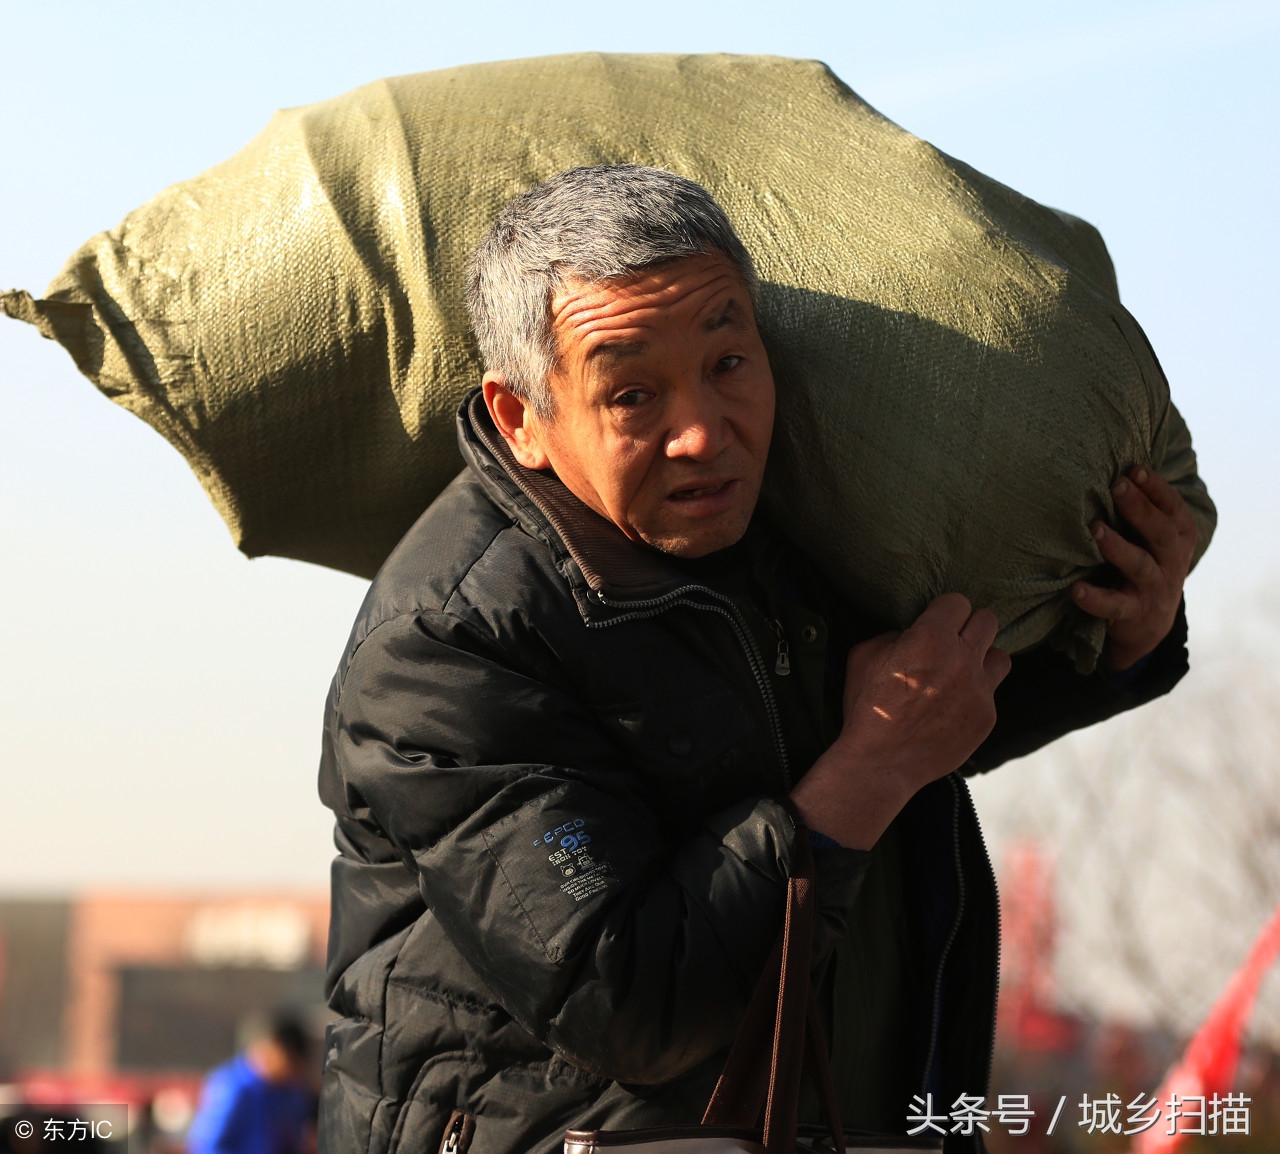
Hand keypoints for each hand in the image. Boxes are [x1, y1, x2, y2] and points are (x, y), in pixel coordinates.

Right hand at [789, 593, 1011, 848]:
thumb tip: (910, 633)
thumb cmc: (867, 707)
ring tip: (963, 670)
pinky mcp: (987, 717)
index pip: (957, 601)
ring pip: (1001, 656)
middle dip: (967, 627)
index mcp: (930, 638)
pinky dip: (975, 695)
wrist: (881, 762)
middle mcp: (962, 659)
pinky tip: (952, 706)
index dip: (943, 610)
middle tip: (951, 641)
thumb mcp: (864, 656)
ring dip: (982, 659)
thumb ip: (893, 635)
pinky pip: (991, 693)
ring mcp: (979, 690)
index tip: (934, 622)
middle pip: (987, 620)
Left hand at [1072, 466, 1197, 670]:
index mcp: (1179, 534)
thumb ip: (1140, 507)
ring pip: (1139, 565)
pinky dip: (1095, 598)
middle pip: (1161, 532)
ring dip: (1117, 546)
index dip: (1155, 487)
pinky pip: (1114, 604)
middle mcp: (1172, 559)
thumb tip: (1111, 465)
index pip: (1172, 507)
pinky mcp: (1135, 611)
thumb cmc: (1144, 560)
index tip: (1134, 469)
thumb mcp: (1150, 535)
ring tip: (1094, 529)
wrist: (1149, 621)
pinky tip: (1076, 589)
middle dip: (1140, 508)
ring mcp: (1155, 586)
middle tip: (1117, 486)